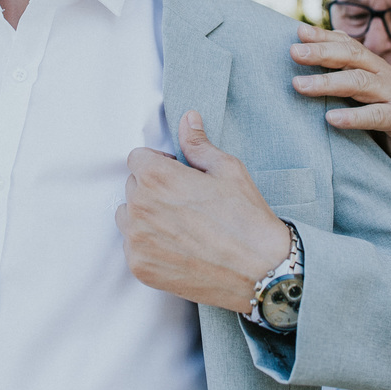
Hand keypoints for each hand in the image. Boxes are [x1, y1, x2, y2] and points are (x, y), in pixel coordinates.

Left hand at [115, 111, 289, 312]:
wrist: (262, 271)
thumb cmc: (247, 218)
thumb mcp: (227, 170)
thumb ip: (198, 144)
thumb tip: (187, 119)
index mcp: (157, 177)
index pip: (137, 158)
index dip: (160, 164)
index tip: (179, 176)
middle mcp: (139, 206)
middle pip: (133, 186)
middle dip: (153, 189)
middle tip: (186, 203)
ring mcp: (137, 240)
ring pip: (128, 216)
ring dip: (145, 217)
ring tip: (181, 226)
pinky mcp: (140, 267)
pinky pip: (133, 246)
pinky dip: (149, 246)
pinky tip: (179, 248)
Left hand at [290, 23, 390, 182]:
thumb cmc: (380, 121)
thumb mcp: (359, 96)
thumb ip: (341, 77)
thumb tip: (310, 57)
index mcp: (373, 66)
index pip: (347, 44)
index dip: (323, 36)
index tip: (298, 32)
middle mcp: (384, 75)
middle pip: (352, 56)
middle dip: (321, 52)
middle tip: (294, 52)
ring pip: (360, 82)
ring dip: (327, 83)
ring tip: (299, 85)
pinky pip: (375, 116)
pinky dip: (353, 116)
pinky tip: (330, 118)